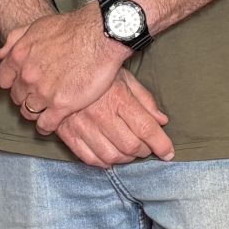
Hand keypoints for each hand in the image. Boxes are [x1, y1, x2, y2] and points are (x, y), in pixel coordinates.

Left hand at [0, 1, 124, 134]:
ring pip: (28, 112)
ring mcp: (43, 92)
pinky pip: (46, 125)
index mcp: (19, 57)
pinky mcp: (62, 105)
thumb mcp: (36, 26)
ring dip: (35, 112)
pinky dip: (46, 126)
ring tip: (46, 109)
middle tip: (39, 95)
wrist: (99, 35)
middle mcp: (27, 77)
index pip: (3, 80)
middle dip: (26, 96)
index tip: (23, 83)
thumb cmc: (71, 28)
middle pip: (17, 98)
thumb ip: (14, 40)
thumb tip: (0, 54)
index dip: (13, 83)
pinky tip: (52, 122)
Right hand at [53, 68, 173, 168]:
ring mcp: (82, 126)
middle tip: (146, 147)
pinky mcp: (68, 134)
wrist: (60, 66)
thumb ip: (145, 101)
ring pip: (111, 156)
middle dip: (144, 151)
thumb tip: (162, 121)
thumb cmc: (97, 71)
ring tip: (128, 151)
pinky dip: (103, 162)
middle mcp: (101, 114)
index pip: (146, 129)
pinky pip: (89, 158)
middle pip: (131, 146)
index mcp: (118, 98)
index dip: (161, 144)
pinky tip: (110, 155)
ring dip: (125, 158)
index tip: (168, 153)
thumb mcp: (125, 78)